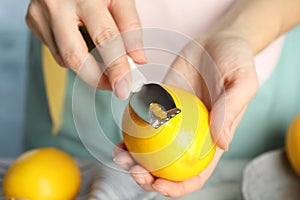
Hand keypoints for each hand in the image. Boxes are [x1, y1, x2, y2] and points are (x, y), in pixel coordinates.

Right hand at [26, 0, 145, 98]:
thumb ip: (130, 26)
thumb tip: (137, 59)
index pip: (105, 39)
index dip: (116, 67)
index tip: (123, 86)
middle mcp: (58, 4)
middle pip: (76, 57)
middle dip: (97, 78)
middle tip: (112, 84)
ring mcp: (42, 13)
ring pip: (65, 58)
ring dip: (87, 65)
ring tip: (99, 54)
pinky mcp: (33, 21)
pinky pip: (56, 52)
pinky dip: (73, 54)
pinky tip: (79, 40)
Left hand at [114, 31, 257, 196]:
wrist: (216, 40)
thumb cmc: (235, 61)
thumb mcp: (242, 82)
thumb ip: (231, 110)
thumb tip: (221, 143)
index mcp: (211, 138)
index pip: (196, 173)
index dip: (179, 187)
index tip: (160, 185)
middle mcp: (189, 135)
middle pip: (167, 168)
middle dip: (148, 178)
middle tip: (134, 169)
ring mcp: (171, 122)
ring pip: (149, 150)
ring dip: (132, 159)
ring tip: (120, 155)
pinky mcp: (158, 105)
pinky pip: (141, 123)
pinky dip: (129, 133)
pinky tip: (120, 135)